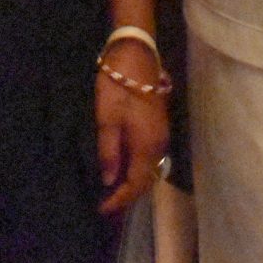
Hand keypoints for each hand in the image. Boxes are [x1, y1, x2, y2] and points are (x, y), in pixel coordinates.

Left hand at [94, 39, 171, 213]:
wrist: (137, 54)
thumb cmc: (118, 85)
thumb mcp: (106, 118)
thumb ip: (108, 152)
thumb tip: (109, 181)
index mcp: (147, 145)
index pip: (136, 183)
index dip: (119, 199)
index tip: (101, 209)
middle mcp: (159, 144)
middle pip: (147, 180)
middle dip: (128, 195)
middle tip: (106, 204)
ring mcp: (162, 134)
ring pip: (150, 169)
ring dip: (134, 182)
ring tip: (113, 190)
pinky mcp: (159, 125)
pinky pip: (150, 157)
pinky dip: (138, 168)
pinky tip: (123, 167)